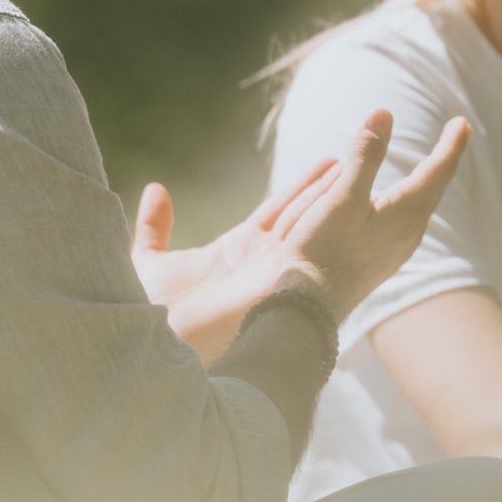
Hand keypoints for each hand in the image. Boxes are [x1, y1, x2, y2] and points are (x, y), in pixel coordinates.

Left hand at [131, 157, 338, 310]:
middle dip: (327, 187)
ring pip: (307, 224)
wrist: (146, 342)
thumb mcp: (150, 259)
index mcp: (235, 251)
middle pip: (300, 213)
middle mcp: (259, 261)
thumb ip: (155, 226)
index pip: (276, 210)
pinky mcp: (274, 285)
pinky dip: (324, 218)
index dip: (301, 187)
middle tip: (355, 159)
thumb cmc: (145, 312)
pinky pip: (304, 244)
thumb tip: (157, 189)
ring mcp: (270, 272)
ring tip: (357, 166)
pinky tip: (344, 193)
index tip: (327, 163)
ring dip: (331, 196)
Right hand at [277, 109, 469, 319]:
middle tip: (454, 136)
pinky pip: (407, 221)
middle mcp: (411, 230)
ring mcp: (399, 248)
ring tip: (430, 166)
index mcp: (407, 211)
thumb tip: (383, 113)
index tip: (463, 122)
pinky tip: (398, 205)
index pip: (439, 168)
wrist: (312, 305)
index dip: (452, 143)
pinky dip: (411, 200)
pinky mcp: (385, 259)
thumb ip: (365, 157)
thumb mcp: (342, 198)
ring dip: (428, 181)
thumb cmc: (324, 251)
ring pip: (422, 206)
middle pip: (435, 187)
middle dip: (444, 159)